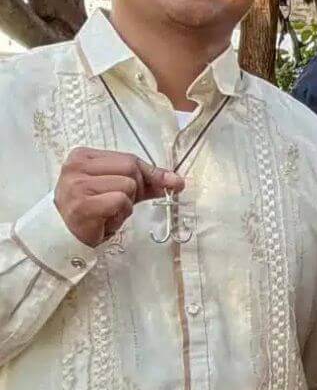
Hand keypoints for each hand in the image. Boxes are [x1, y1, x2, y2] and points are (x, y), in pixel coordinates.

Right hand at [54, 148, 185, 246]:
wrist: (66, 234)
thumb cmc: (94, 208)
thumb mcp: (120, 188)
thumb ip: (147, 181)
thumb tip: (177, 181)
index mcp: (83, 156)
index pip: (129, 158)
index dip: (146, 174)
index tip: (157, 185)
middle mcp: (76, 166)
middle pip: (130, 168)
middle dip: (135, 189)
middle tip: (118, 203)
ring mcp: (77, 185)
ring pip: (128, 185)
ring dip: (126, 204)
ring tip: (108, 211)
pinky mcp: (83, 204)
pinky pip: (121, 201)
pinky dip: (120, 213)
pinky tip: (105, 219)